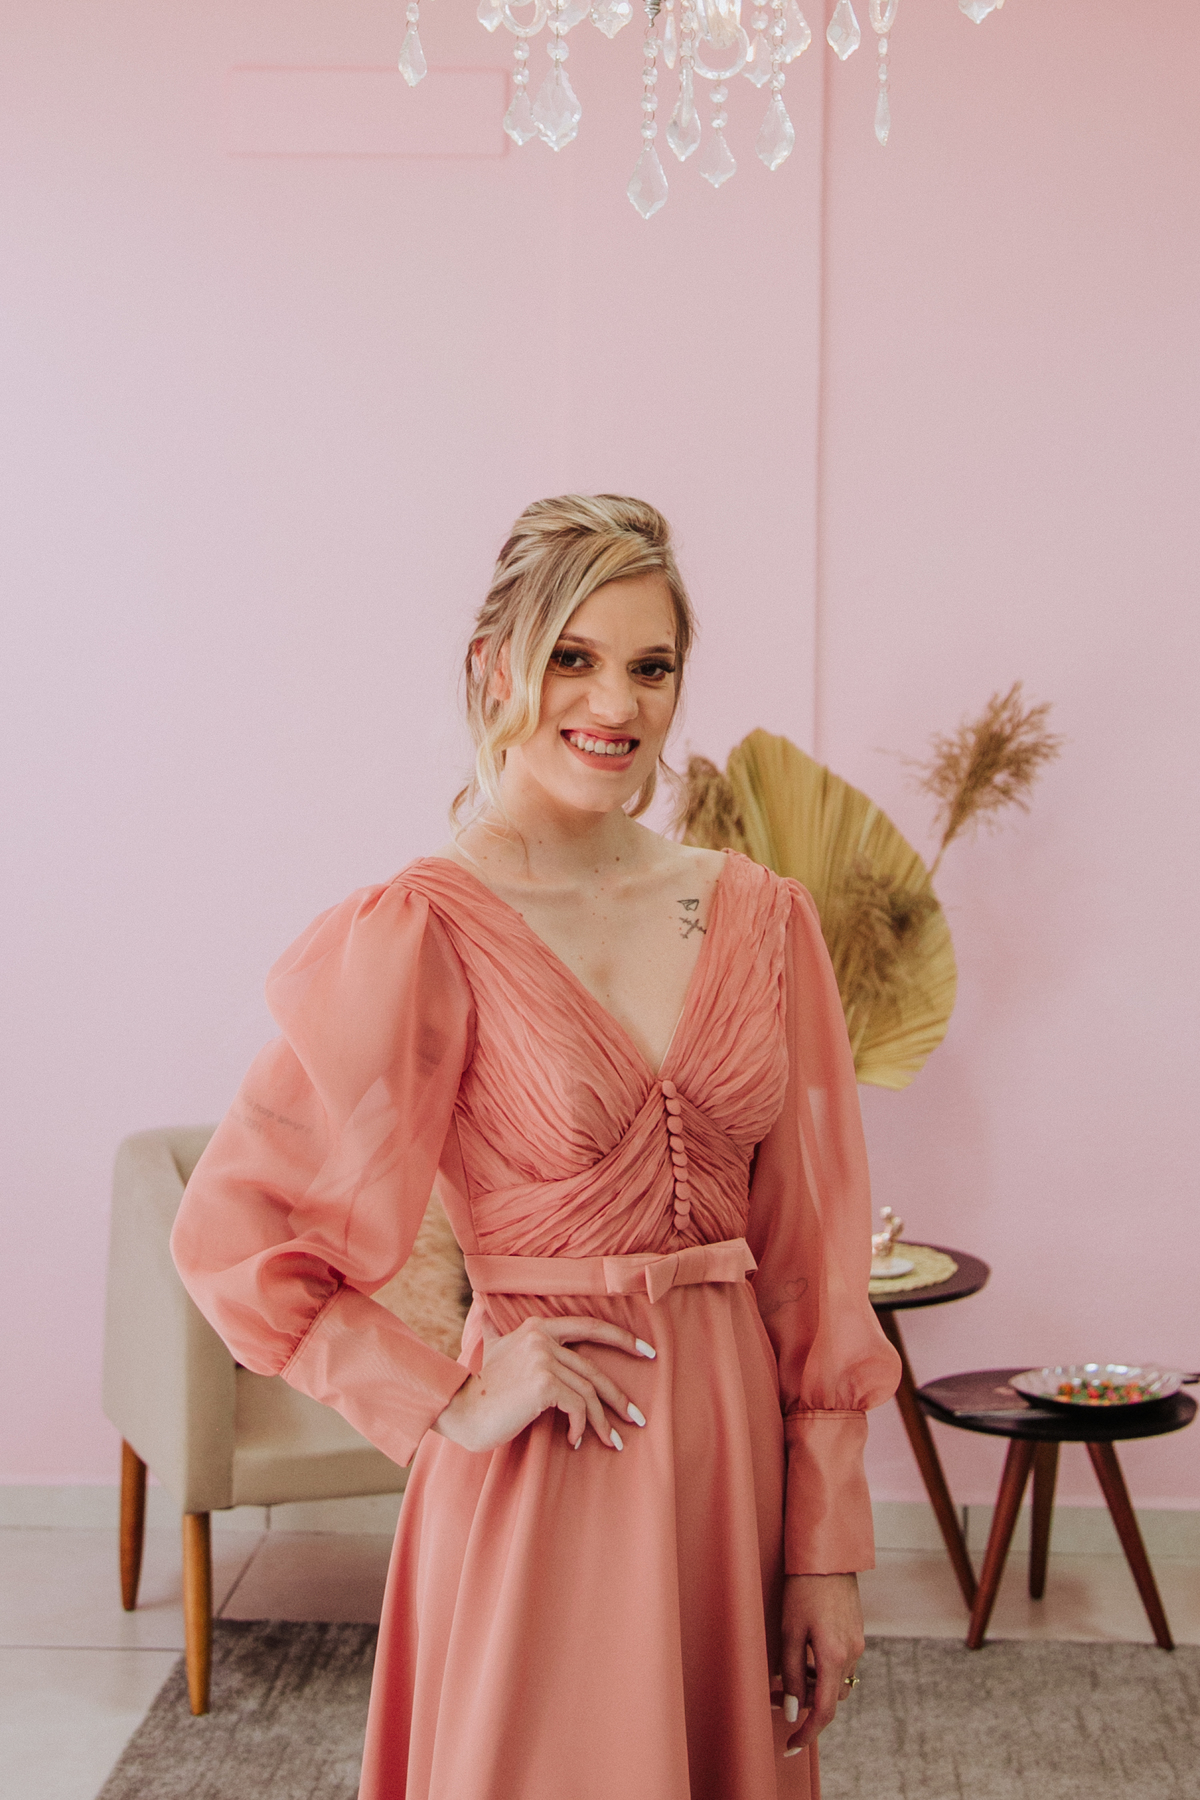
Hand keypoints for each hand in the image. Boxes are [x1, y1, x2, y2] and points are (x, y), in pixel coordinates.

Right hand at [432, 1313, 654, 1452]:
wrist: (461, 1409)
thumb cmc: (480, 1386)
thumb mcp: (490, 1348)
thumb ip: (493, 1329)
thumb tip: (482, 1306)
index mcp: (537, 1327)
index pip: (590, 1326)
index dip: (622, 1338)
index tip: (648, 1352)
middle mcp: (543, 1338)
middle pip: (594, 1370)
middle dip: (619, 1397)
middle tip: (637, 1418)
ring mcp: (544, 1360)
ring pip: (588, 1393)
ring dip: (603, 1422)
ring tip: (613, 1442)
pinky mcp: (544, 1384)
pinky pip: (577, 1408)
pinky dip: (581, 1427)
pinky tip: (576, 1441)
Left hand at [777, 1573, 863, 1754]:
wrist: (827, 1555)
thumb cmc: (803, 1589)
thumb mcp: (789, 1632)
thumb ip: (790, 1673)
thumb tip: (791, 1709)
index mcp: (834, 1657)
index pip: (823, 1711)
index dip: (807, 1733)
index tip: (790, 1745)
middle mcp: (851, 1654)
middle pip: (829, 1698)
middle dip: (803, 1703)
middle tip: (774, 1696)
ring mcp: (857, 1644)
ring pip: (835, 1681)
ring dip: (813, 1685)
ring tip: (785, 1672)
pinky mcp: (856, 1633)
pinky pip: (840, 1663)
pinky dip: (822, 1668)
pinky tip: (804, 1653)